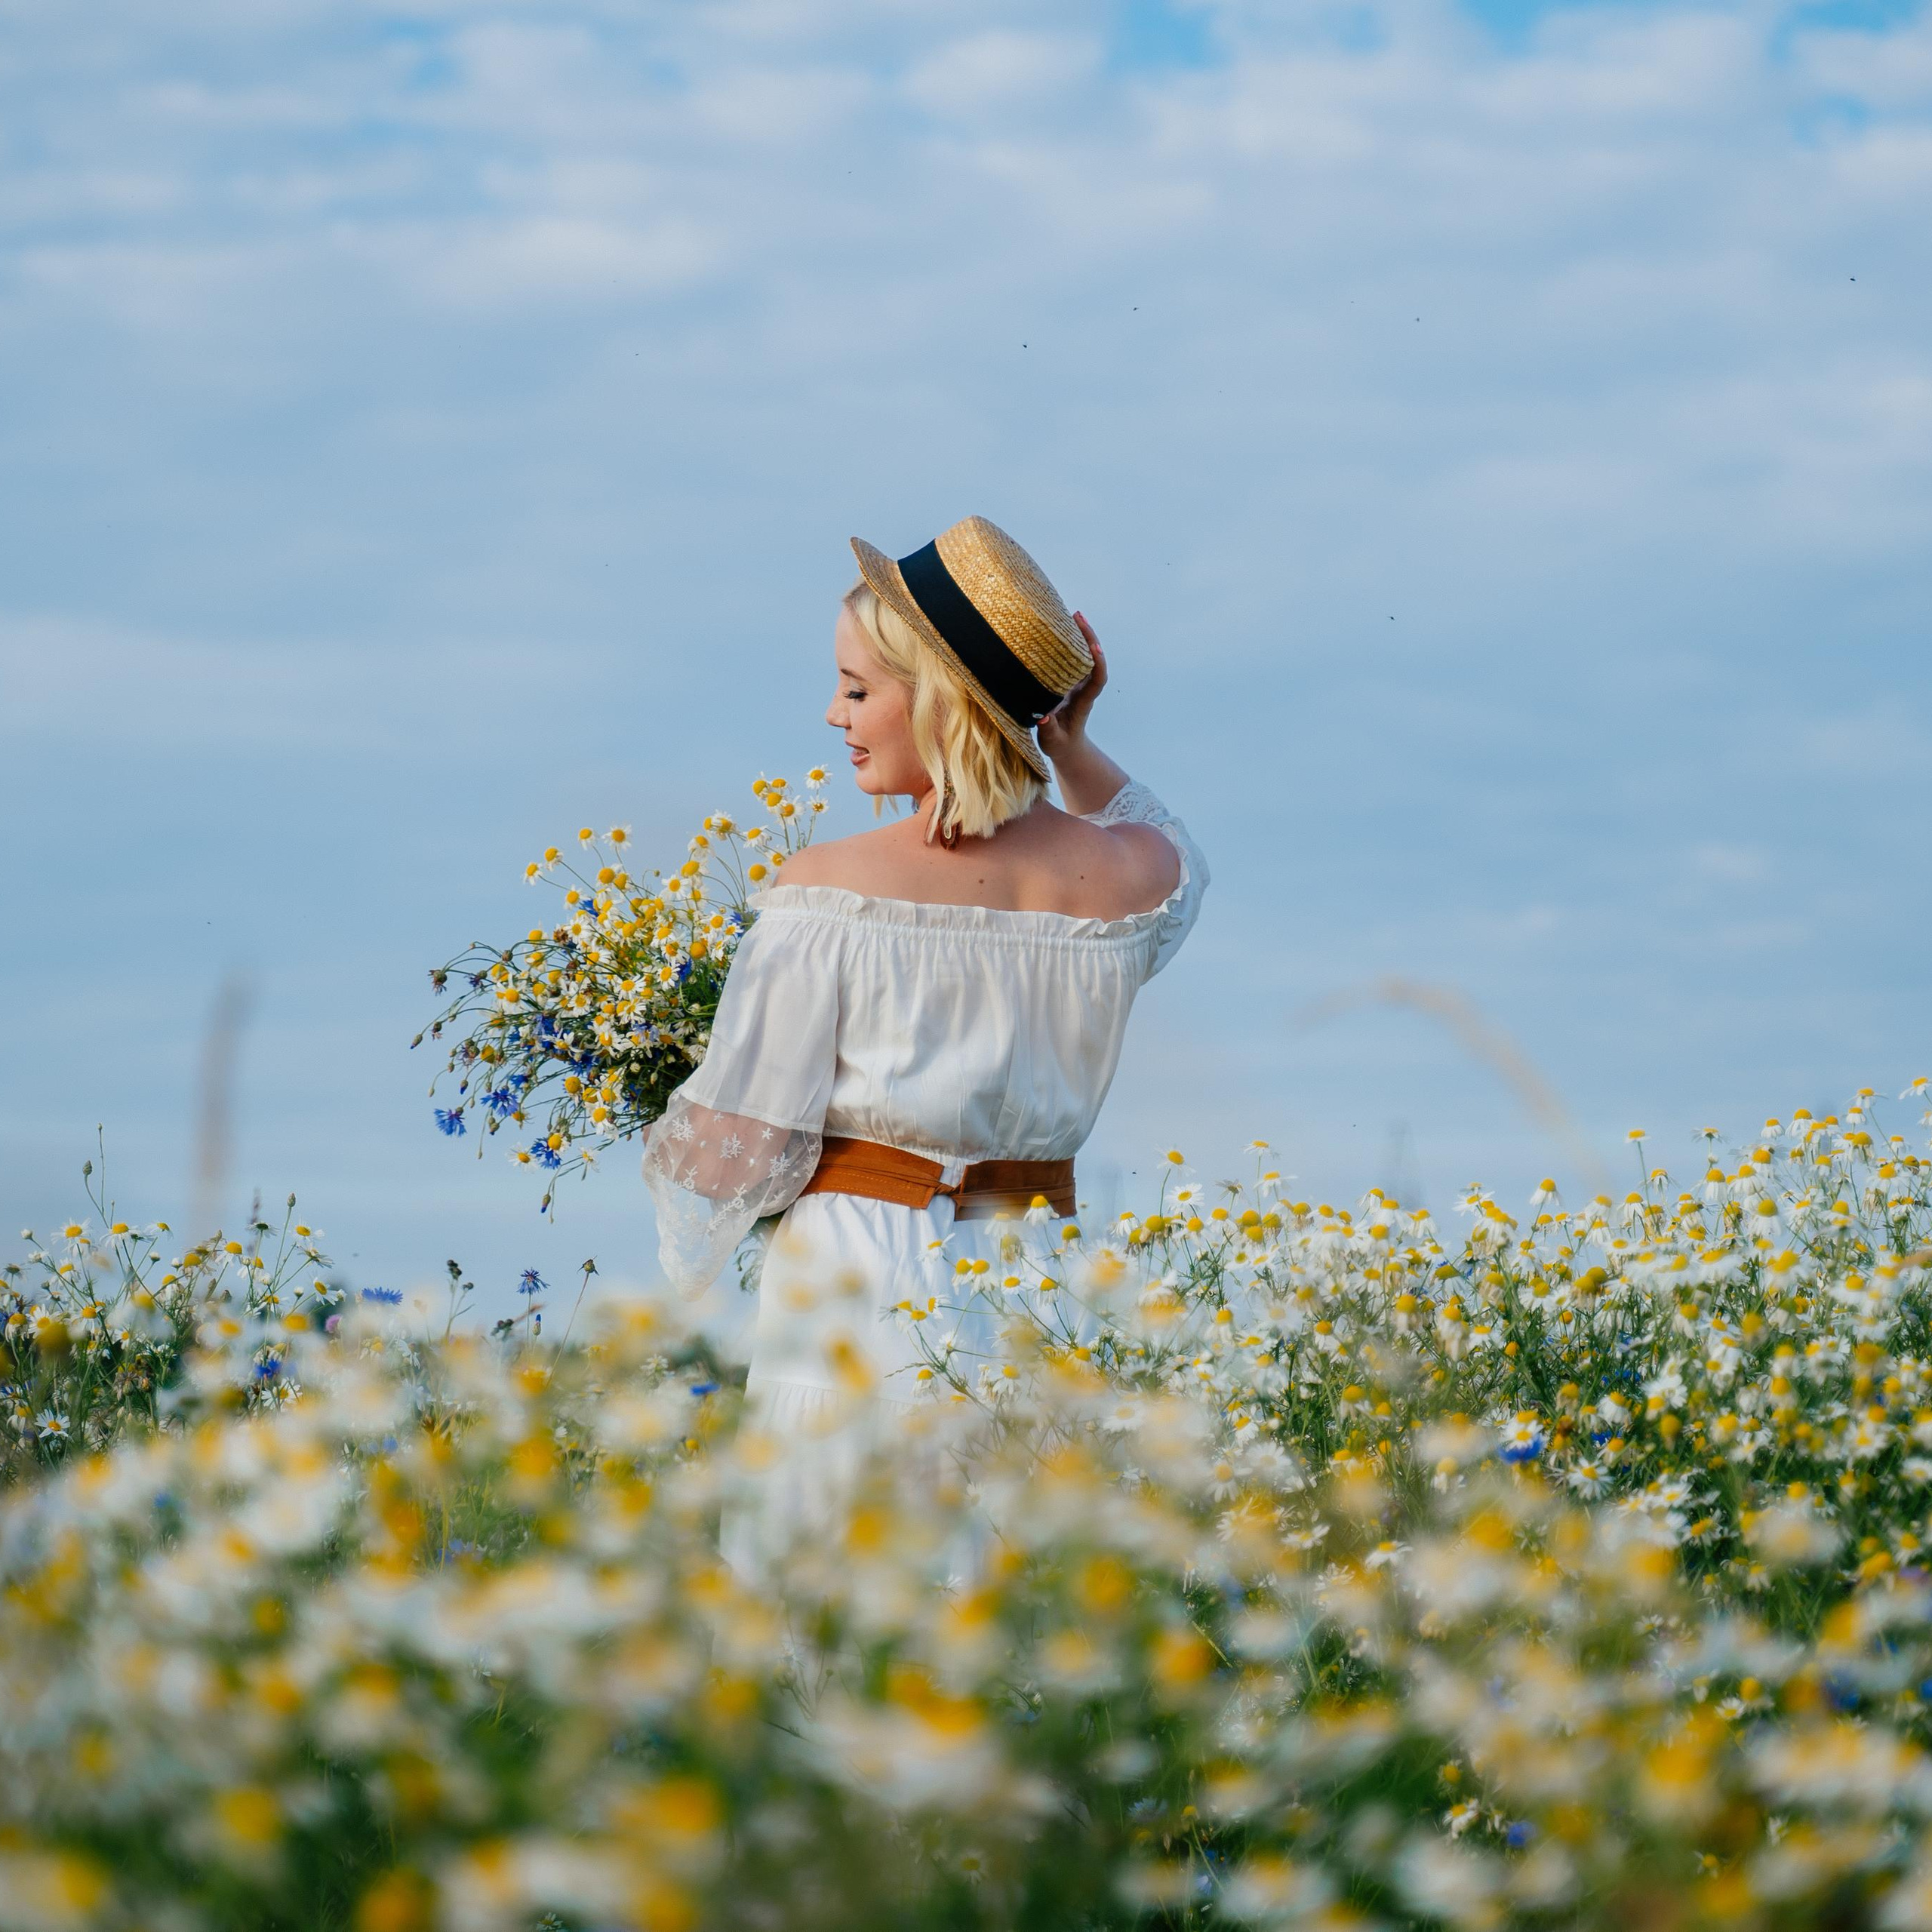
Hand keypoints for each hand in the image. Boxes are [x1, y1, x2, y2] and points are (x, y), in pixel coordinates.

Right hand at [1037, 612, 1107, 761]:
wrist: (1067, 747)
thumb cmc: (1060, 745)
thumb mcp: (1052, 741)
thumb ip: (1048, 730)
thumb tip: (1043, 716)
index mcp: (1083, 702)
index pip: (1097, 679)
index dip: (1098, 662)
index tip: (1093, 646)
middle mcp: (1083, 688)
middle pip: (1093, 659)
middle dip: (1088, 637)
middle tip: (1078, 616)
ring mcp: (1077, 683)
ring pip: (1084, 656)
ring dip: (1080, 635)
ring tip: (1071, 614)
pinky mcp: (1069, 681)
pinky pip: (1073, 658)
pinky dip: (1069, 643)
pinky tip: (1060, 628)